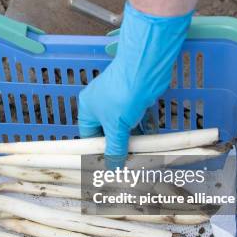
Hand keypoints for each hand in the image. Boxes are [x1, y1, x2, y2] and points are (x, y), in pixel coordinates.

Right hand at [78, 2, 192, 163]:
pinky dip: (143, 130)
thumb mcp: (116, 126)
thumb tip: (112, 167)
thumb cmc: (123, 94)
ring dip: (132, 139)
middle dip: (117, 146)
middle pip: (107, 132)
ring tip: (140, 154)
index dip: (97, 150)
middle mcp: (100, 103)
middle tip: (126, 161)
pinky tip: (149, 141)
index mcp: (87, 108)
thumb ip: (114, 148)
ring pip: (124, 126)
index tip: (107, 163)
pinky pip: (137, 119)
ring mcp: (119, 100)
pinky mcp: (135, 98)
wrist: (144, 68)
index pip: (88, 135)